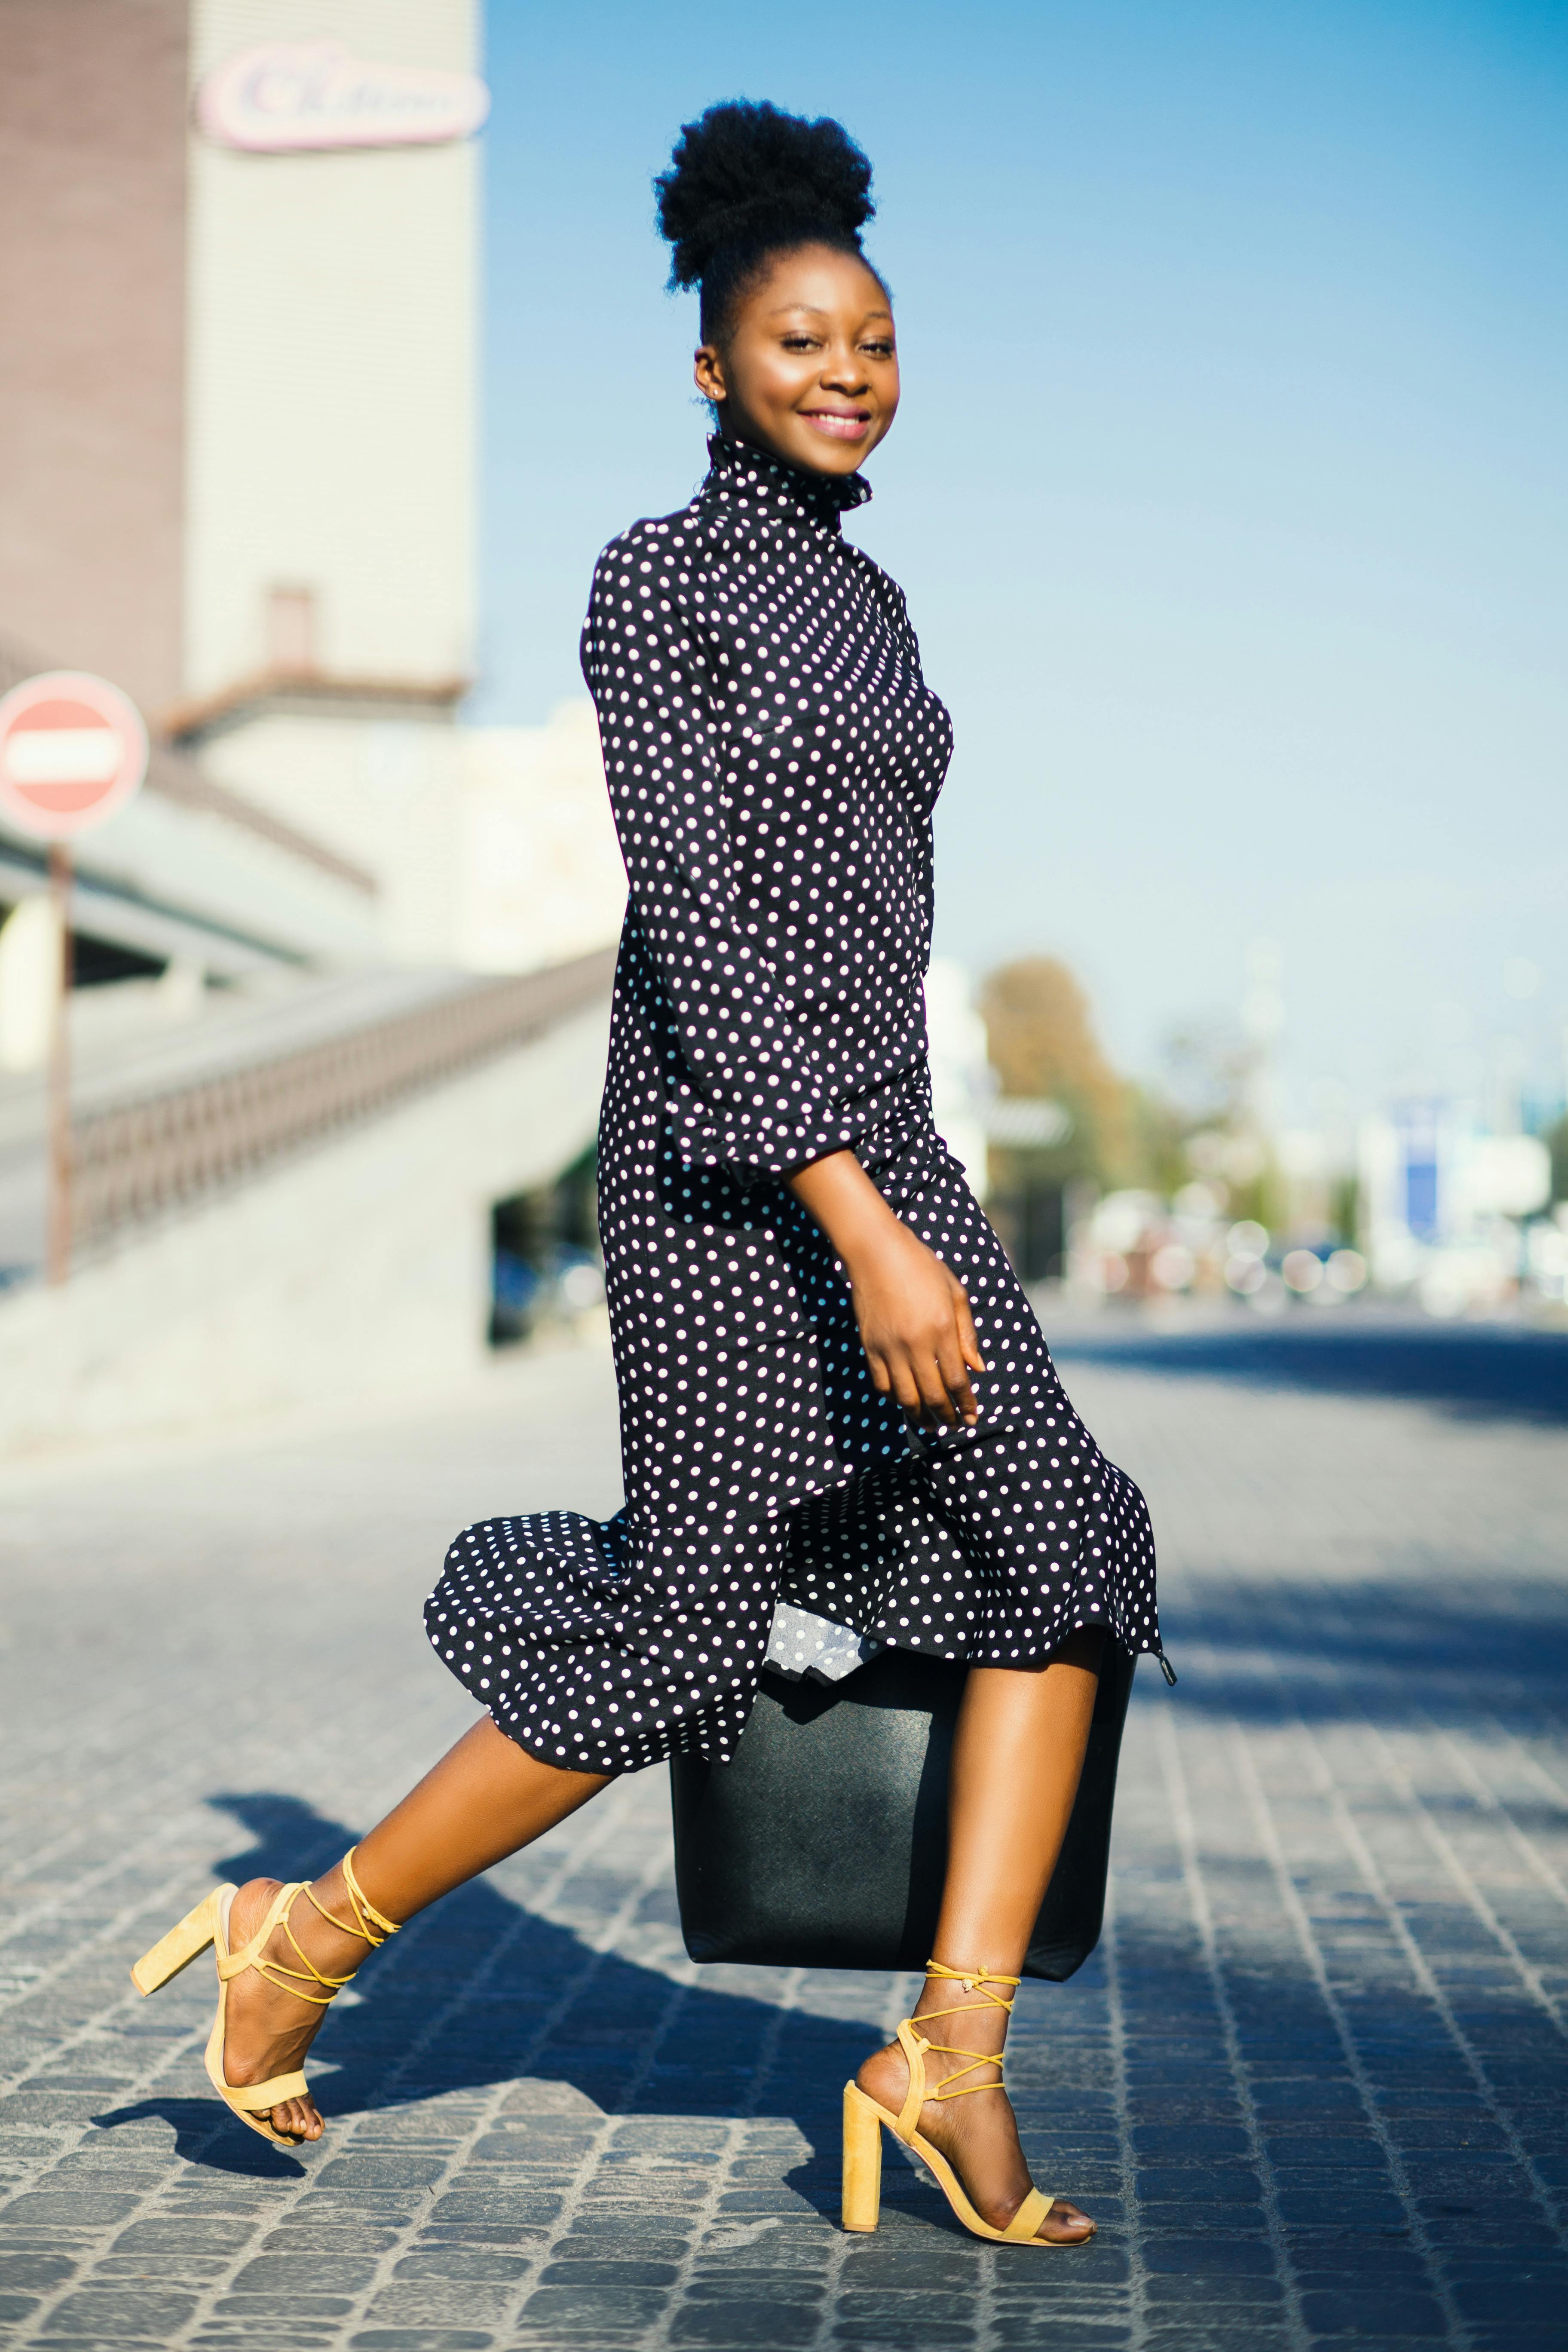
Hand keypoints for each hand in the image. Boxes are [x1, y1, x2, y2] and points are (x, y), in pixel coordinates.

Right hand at [787, 1150, 985, 1428]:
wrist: (876, 1252)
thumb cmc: (921, 1267)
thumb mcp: (955, 1293)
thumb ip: (967, 1335)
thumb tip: (977, 1370)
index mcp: (941, 1329)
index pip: (956, 1381)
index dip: (965, 1404)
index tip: (971, 1417)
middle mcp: (915, 1344)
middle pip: (933, 1395)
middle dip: (946, 1416)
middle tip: (955, 1426)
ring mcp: (889, 1348)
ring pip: (906, 1397)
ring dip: (921, 1416)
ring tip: (931, 1425)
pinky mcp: (870, 1347)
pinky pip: (882, 1385)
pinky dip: (896, 1399)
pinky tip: (906, 1401)